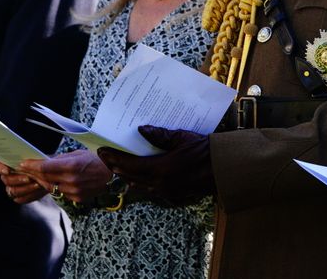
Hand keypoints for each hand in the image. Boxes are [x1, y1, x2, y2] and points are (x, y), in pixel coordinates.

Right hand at [0, 160, 46, 204]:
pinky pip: (20, 199)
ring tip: (38, 183)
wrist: (54, 174)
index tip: (8, 170)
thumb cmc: (45, 162)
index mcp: (8, 163)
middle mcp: (8, 176)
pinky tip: (39, 189)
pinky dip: (31, 195)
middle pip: (5, 180)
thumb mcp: (41, 158)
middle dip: (17, 179)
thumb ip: (32, 160)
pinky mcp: (20, 197)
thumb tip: (24, 163)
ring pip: (13, 191)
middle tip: (29, 178)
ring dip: (26, 188)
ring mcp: (13, 187)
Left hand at [11, 150, 113, 203]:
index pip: (45, 168)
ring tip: (37, 176)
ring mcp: (75, 191)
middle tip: (25, 169)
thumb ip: (61, 159)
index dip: (32, 166)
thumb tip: (44, 161)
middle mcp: (72, 180)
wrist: (115, 172)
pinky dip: (56, 187)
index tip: (23, 163)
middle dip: (34, 173)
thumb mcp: (79, 154)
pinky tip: (54, 182)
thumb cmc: (98, 159)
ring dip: (43, 181)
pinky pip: (61, 193)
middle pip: (45, 178)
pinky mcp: (78, 198)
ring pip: (51, 187)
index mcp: (72, 166)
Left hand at [97, 126, 213, 203]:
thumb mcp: (183, 138)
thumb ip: (161, 135)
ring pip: (138, 185)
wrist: (224, 169)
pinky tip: (139, 175)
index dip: (113, 158)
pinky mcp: (172, 196)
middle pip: (130, 176)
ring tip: (119, 165)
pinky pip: (149, 189)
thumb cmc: (206, 150)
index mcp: (162, 168)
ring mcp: (166, 192)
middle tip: (106, 157)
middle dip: (116, 166)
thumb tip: (141, 130)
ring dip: (127, 175)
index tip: (102, 150)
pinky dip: (140, 181)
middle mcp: (160, 184)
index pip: (129, 164)